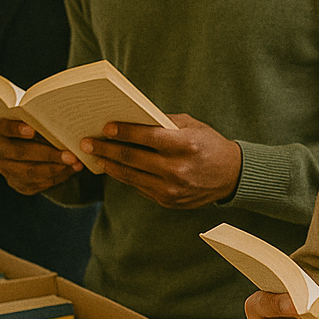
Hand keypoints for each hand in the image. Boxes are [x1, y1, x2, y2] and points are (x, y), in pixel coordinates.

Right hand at [0, 116, 82, 193]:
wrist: (35, 143)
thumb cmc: (37, 123)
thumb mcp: (36, 117)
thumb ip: (42, 118)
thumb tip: (64, 124)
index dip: (14, 129)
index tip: (32, 130)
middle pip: (19, 152)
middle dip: (48, 154)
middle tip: (71, 155)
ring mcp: (5, 169)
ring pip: (29, 172)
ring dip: (55, 168)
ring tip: (75, 163)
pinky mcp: (17, 183)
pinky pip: (37, 183)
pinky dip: (57, 177)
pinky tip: (71, 170)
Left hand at [79, 113, 241, 208]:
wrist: (232, 176)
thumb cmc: (209, 145)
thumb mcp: (192, 126)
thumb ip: (164, 123)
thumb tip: (131, 117)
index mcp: (186, 145)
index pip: (147, 137)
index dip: (123, 131)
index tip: (105, 127)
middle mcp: (177, 169)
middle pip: (132, 157)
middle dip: (106, 149)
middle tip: (87, 142)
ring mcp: (172, 188)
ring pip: (130, 175)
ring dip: (109, 165)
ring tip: (95, 156)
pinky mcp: (168, 201)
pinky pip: (139, 187)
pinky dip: (125, 176)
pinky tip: (114, 167)